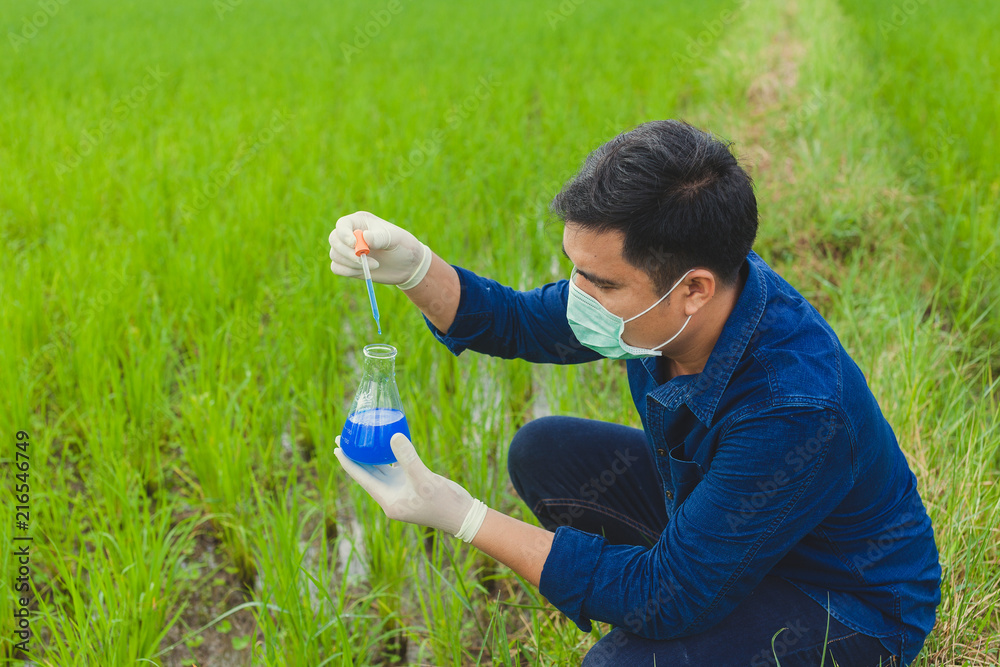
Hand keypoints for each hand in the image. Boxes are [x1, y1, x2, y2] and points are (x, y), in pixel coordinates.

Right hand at [328, 211, 432, 289]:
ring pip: (335, 255)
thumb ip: (380, 237)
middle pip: (334, 240)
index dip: (344, 234)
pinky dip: (347, 271)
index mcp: (360, 221)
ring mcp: (348, 249)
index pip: (342, 224)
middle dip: (347, 252)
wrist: (408, 266)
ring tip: (374, 265)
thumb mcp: (396, 239)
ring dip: (351, 263)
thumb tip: (364, 237)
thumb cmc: (403, 247)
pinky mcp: (349, 264)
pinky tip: (364, 271)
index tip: (355, 245)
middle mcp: (351, 234)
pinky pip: (336, 267)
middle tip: (364, 260)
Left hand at [335, 433, 486, 538]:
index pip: (362, 478)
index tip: (337, 447)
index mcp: (388, 500)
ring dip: (370, 455)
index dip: (348, 461)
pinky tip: (387, 442)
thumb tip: (393, 436)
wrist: (463, 516)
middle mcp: (390, 496)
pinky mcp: (411, 485)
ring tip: (361, 438)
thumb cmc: (444, 503)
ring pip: (380, 470)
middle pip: (367, 473)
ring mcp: (400, 491)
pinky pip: (394, 467)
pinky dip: (388, 456)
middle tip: (343, 437)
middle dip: (355, 456)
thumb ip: (408, 458)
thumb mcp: (425, 480)